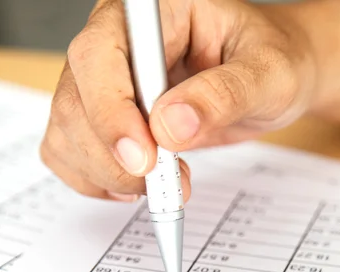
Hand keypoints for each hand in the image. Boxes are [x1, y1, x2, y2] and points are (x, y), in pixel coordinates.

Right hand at [40, 0, 315, 201]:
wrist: (269, 81)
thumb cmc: (272, 63)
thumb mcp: (268, 74)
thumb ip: (224, 95)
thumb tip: (171, 127)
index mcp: (152, 11)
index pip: (101, 53)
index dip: (112, 110)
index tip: (144, 158)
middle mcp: (117, 41)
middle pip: (75, 99)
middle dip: (112, 155)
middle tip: (164, 185)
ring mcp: (104, 81)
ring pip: (66, 131)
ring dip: (106, 173)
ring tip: (163, 185)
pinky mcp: (103, 116)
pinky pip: (71, 152)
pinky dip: (97, 180)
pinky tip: (137, 184)